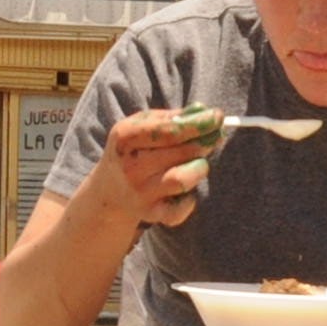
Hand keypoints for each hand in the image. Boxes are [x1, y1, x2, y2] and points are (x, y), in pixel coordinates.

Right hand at [86, 107, 221, 229]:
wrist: (109, 192)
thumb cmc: (133, 151)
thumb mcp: (141, 126)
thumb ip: (171, 118)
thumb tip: (203, 110)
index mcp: (125, 138)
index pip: (168, 130)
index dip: (197, 123)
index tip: (217, 116)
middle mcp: (130, 167)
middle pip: (181, 152)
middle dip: (204, 142)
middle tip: (214, 136)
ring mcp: (140, 193)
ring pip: (182, 180)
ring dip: (199, 169)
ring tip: (197, 164)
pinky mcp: (151, 214)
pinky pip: (181, 209)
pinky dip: (189, 200)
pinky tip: (184, 191)